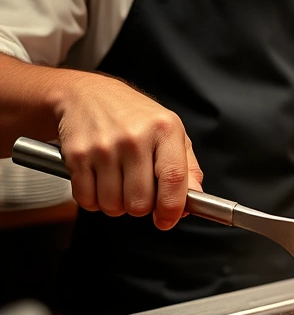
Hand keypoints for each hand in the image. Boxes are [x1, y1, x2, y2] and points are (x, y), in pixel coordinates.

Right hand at [52, 74, 202, 229]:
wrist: (87, 94)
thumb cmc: (135, 117)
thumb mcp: (172, 133)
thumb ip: (187, 168)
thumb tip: (195, 200)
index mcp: (165, 130)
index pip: (174, 179)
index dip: (172, 208)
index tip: (168, 219)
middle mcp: (134, 137)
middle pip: (141, 202)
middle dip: (141, 207)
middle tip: (139, 191)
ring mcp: (104, 147)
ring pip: (113, 205)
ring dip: (116, 204)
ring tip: (119, 183)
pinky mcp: (77, 155)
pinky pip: (87, 200)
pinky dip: (94, 200)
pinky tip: (100, 181)